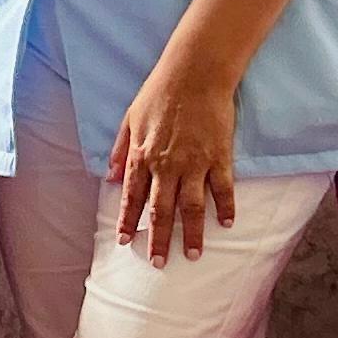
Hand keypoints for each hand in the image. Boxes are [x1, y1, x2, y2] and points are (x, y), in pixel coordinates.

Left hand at [108, 54, 239, 267]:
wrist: (194, 74)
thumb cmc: (158, 94)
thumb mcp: (128, 120)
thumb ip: (120, 151)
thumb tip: (110, 178)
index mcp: (142, 156)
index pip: (132, 197)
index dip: (128, 221)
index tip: (125, 243)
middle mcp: (166, 165)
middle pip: (161, 210)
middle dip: (157, 239)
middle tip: (157, 263)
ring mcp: (195, 163)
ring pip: (192, 207)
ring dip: (192, 234)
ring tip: (192, 255)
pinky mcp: (220, 157)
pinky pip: (224, 189)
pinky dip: (226, 208)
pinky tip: (228, 224)